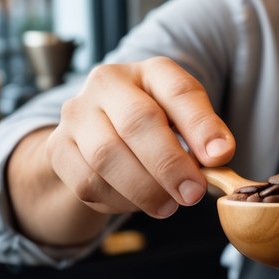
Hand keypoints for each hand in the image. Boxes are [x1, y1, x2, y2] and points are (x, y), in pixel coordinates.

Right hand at [46, 57, 234, 218]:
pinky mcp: (58, 147)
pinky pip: (88, 182)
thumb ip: (205, 134)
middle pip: (137, 122)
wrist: (99, 133)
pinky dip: (118, 200)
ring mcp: (77, 114)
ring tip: (169, 206)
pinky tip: (138, 203)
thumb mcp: (185, 120)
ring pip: (106, 156)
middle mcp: (107, 82)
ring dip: (144, 189)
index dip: (201, 125)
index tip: (220, 157)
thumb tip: (219, 156)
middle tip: (193, 193)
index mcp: (150, 72)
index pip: (178, 90)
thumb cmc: (156, 126)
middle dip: (169, 165)